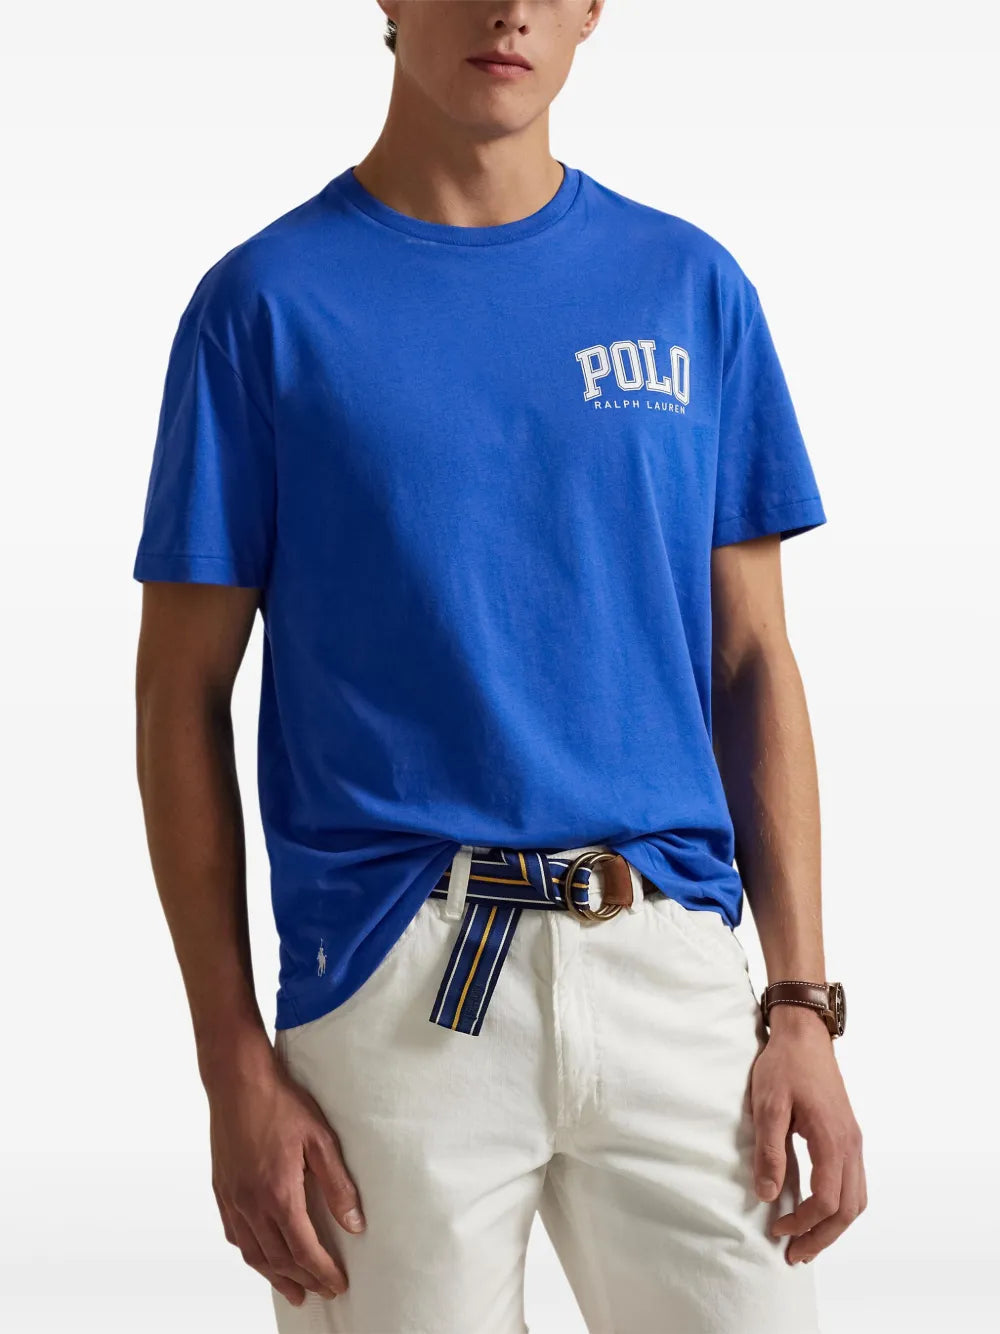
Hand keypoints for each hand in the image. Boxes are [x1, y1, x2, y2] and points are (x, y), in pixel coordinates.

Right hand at [206, 1040, 365, 1306]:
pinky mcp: (221, 1189)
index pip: (304, 1250)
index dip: (322, 1272)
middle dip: (304, 1279)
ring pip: (253, 1253)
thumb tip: (355, 1224)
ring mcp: (232, 1198)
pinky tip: (260, 1256)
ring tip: (294, 1290)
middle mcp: (251, 1204)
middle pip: (279, 1258)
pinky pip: (234, 1234)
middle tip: (322, 1292)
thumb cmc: (280, 1103)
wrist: (237, 1081)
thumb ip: (338, 1185)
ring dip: (275, 1276)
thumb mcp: (320, 1139)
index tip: (337, 1285)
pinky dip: (251, 1253)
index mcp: (278, 1194)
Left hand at [750, 1006, 866, 1263]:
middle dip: (822, 1237)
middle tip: (796, 1255)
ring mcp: (853, 1140)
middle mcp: (850, 1144)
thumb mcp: (768, 1106)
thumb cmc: (784, 1065)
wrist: (804, 1034)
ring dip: (834, 1226)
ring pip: (856, 1199)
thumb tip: (767, 1194)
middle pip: (847, 1209)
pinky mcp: (849, 1135)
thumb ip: (769, 1151)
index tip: (776, 1229)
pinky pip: (854, 1182)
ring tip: (808, 1240)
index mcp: (832, 1139)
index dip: (802, 1222)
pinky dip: (840, 1206)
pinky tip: (818, 1210)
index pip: (825, 1200)